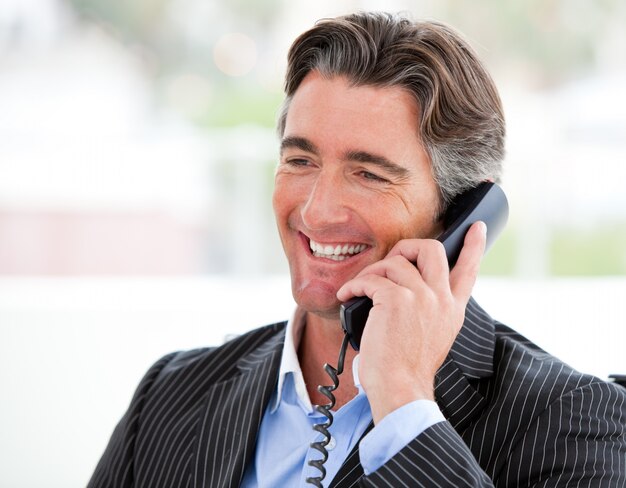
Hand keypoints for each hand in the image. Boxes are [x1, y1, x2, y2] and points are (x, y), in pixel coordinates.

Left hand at [336, 221, 486, 423]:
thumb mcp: (433, 335)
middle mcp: (441, 299)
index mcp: (452, 308)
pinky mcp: (396, 300)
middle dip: (406, 247)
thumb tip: (406, 283)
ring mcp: (421, 297)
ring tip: (359, 290)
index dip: (473, 246)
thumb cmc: (407, 366)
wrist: (401, 388)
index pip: (468, 270)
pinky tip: (347, 296)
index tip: (478, 227)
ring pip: (394, 262)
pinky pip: (370, 278)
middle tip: (389, 262)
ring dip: (371, 272)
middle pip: (431, 249)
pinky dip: (354, 285)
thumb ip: (430, 309)